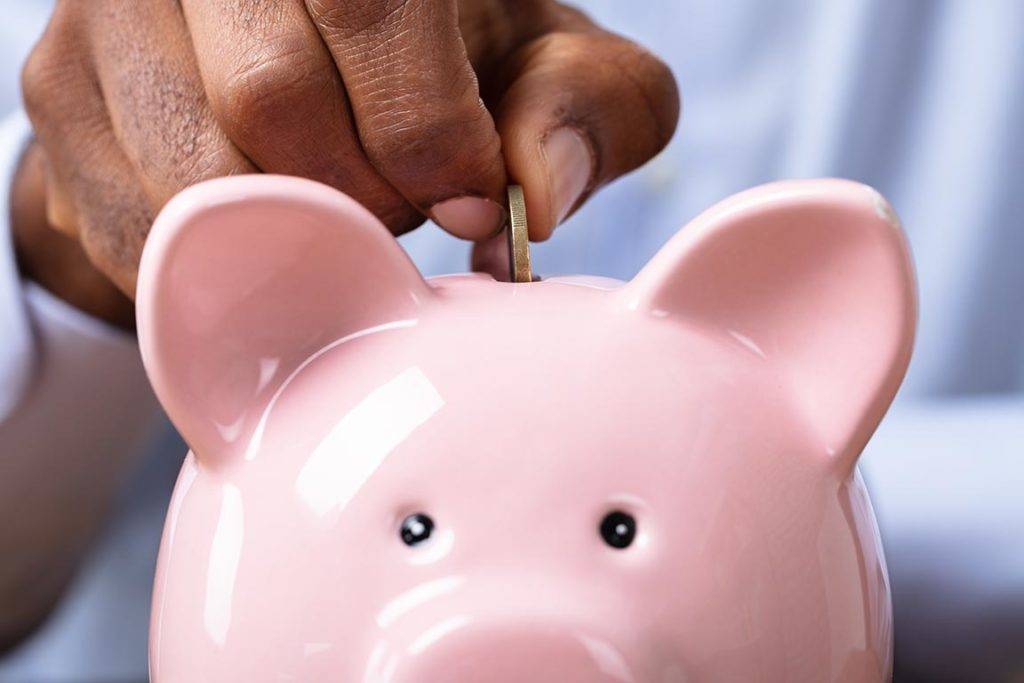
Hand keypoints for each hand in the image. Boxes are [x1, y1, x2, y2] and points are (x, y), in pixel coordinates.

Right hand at [19, 0, 678, 297]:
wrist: (304, 69)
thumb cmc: (443, 69)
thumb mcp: (540, 72)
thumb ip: (584, 110)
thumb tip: (535, 193)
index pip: (372, 6)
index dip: (430, 133)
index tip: (470, 202)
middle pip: (272, 95)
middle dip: (360, 196)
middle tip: (398, 209)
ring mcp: (115, 7)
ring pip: (193, 174)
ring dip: (287, 236)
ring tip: (331, 211)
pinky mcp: (59, 85)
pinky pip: (134, 227)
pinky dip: (220, 268)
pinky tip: (266, 236)